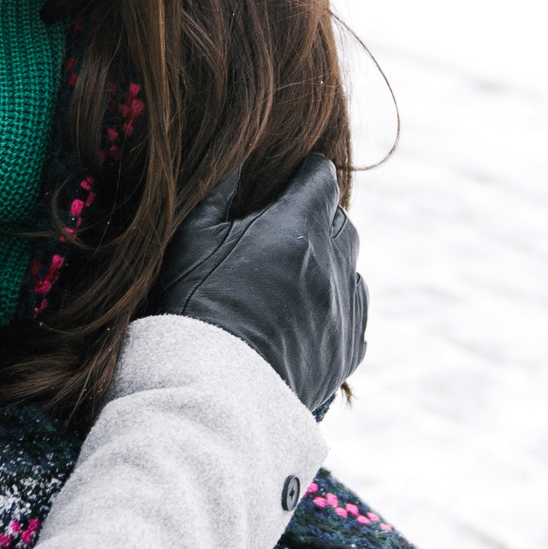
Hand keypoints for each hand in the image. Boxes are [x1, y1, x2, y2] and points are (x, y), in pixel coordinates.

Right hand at [149, 154, 366, 415]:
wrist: (215, 389)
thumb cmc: (195, 306)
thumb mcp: (192, 238)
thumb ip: (219, 192)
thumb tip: (237, 159)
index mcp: (299, 225)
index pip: (321, 176)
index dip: (307, 172)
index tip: (295, 175)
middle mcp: (333, 261)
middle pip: (339, 220)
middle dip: (318, 215)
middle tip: (287, 225)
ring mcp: (345, 307)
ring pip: (350, 266)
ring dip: (330, 259)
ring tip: (297, 270)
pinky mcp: (347, 348)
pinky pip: (355, 311)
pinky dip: (338, 302)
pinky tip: (312, 309)